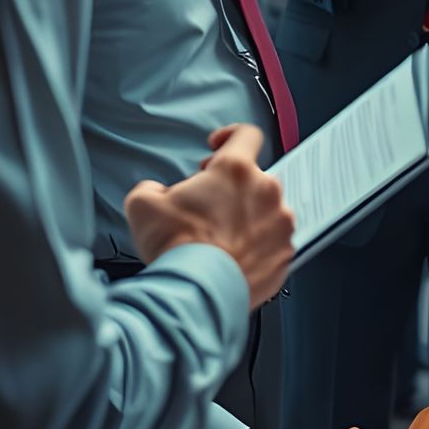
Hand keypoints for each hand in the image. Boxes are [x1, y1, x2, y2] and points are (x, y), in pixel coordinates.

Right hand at [124, 123, 294, 309]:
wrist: (195, 294)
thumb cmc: (175, 248)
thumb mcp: (143, 205)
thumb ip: (152, 188)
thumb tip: (154, 194)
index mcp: (237, 170)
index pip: (246, 134)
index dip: (229, 136)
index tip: (217, 148)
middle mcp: (266, 191)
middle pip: (252, 179)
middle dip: (230, 189)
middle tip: (207, 208)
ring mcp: (280, 224)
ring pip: (266, 211)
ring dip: (246, 218)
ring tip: (218, 239)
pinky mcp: (285, 254)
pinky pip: (272, 242)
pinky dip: (256, 247)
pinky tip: (231, 258)